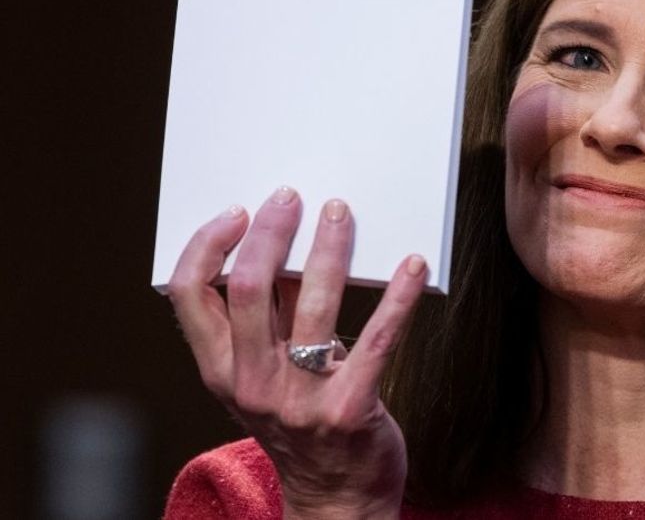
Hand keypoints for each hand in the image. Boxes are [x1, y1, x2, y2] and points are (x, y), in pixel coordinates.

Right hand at [166, 186, 424, 518]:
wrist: (337, 500)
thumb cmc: (302, 424)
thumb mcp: (266, 377)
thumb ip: (268, 320)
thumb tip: (280, 245)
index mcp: (221, 371)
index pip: (189, 296)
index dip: (208, 246)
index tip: (237, 212)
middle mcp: (252, 384)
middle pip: (249, 290)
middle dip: (270, 234)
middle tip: (292, 198)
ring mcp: (300, 399)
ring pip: (311, 306)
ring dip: (328, 251)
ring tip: (341, 214)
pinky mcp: (351, 408)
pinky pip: (377, 341)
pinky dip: (398, 297)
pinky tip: (412, 266)